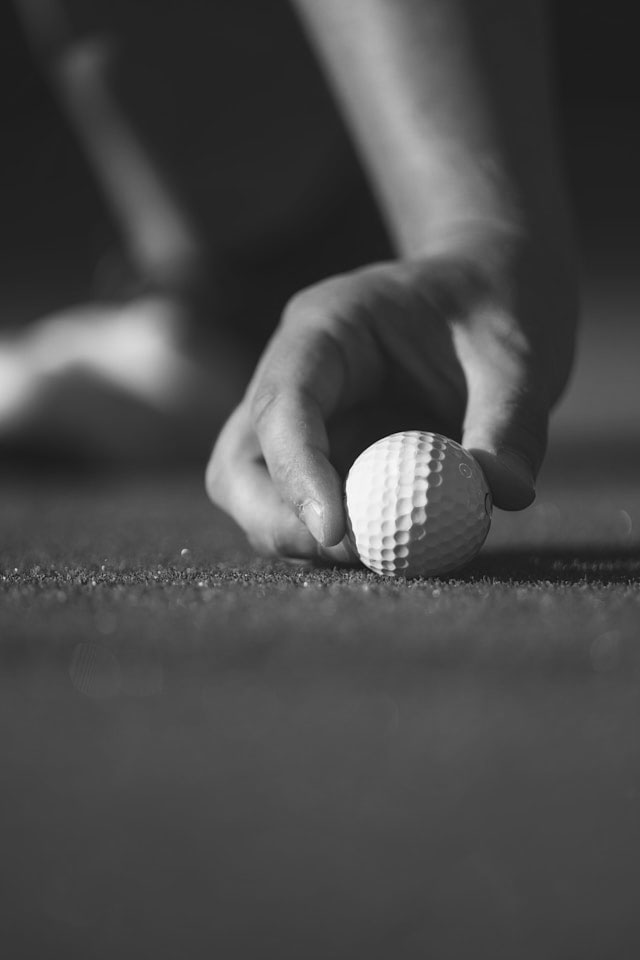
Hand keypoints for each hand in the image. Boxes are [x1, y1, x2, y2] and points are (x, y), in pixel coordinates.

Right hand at [206, 231, 576, 560]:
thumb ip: (512, 424)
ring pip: (260, 498)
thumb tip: (504, 493)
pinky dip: (342, 542)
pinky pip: (309, 513)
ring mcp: (303, 423)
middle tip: (354, 554)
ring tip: (391, 549)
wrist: (489, 298)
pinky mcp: (325, 460)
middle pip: (240, 464)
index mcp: (326, 326)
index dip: (296, 472)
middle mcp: (295, 376)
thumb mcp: (517, 357)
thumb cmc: (496, 308)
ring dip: (307, 539)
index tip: (337, 532)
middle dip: (279, 522)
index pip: (282, 402)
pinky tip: (399, 541)